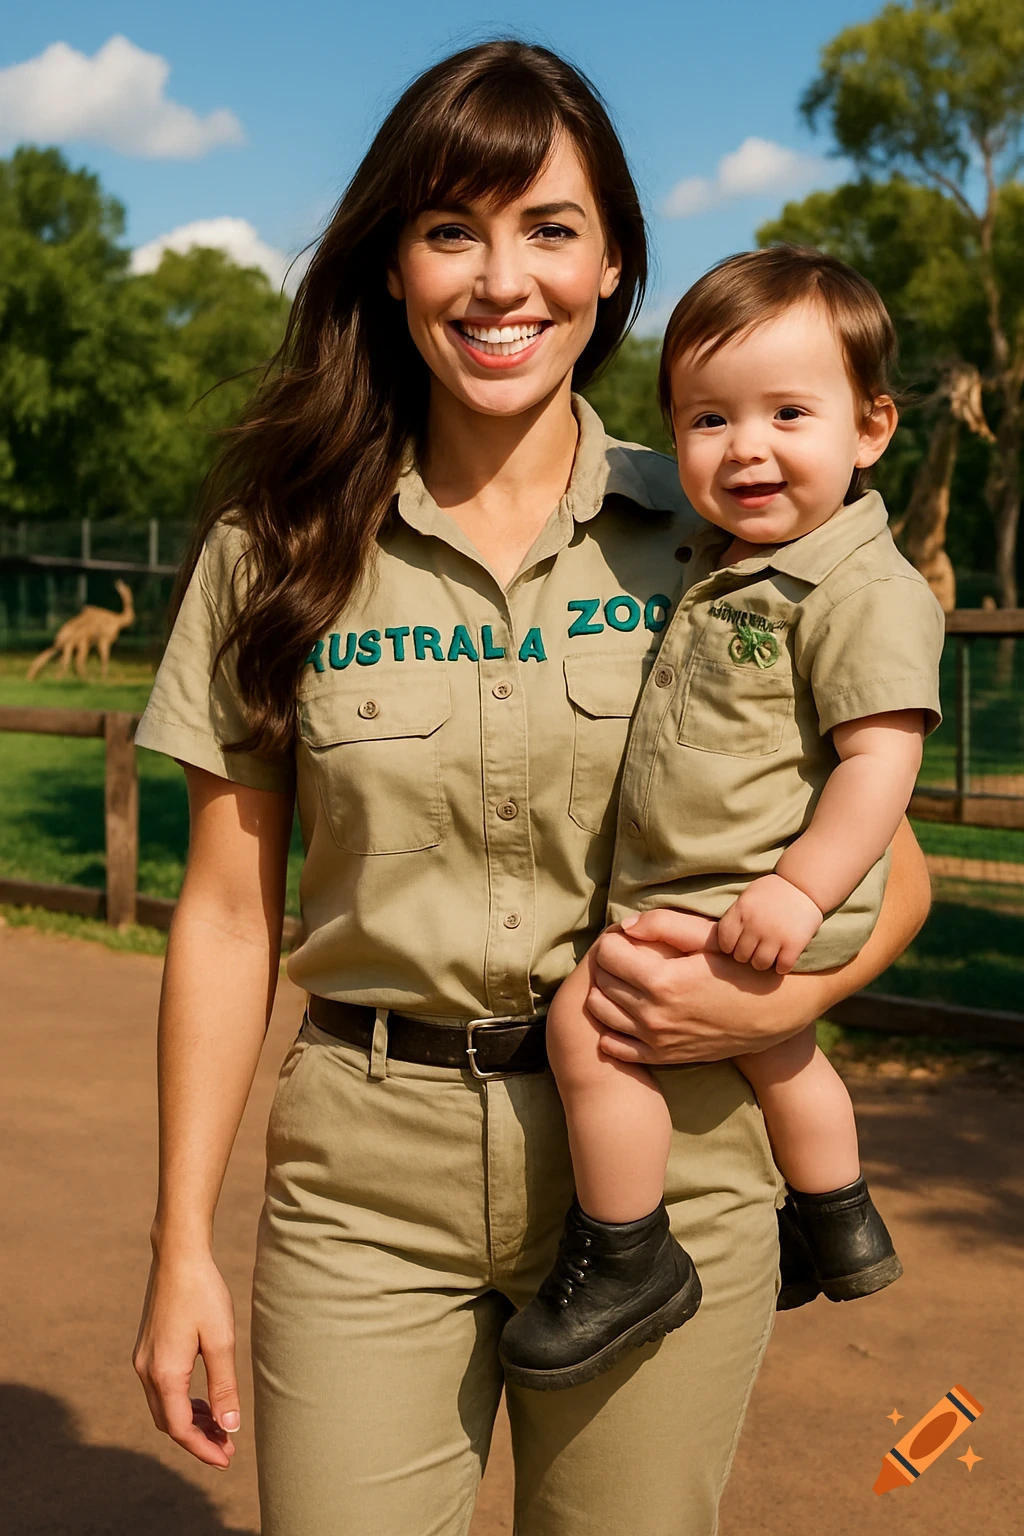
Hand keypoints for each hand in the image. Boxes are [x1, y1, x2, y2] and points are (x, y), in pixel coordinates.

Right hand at [133, 1252, 239, 1468]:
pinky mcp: (147, 1348)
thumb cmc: (203, 1294)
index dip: (203, 1449)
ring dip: (189, 1421)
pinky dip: (181, 1402)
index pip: (180, 1429)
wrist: (178, 1256)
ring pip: (163, 1407)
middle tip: (228, 1447)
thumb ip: (224, 1386)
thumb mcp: (221, 1341)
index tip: (227, 1460)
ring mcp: (143, 1359)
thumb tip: (230, 1427)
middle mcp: (146, 1371)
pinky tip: (202, 1400)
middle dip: (197, 1439)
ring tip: (219, 1427)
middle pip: (168, 1423)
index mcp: (164, 1374)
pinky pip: (160, 1389)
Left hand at [588, 910, 810, 1065]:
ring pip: (601, 1012)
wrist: (774, 1010)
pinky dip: (610, 1026)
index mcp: (663, 981)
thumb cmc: (740, 966)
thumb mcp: (708, 938)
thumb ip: (663, 925)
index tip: (626, 937)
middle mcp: (654, 1015)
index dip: (613, 940)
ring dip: (604, 990)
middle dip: (607, 962)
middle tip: (624, 954)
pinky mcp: (663, 1056)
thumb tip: (623, 926)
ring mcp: (657, 1040)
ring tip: (624, 978)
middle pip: (602, 981)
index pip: (607, 954)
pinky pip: (615, 1046)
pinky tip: (626, 1009)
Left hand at [718, 874, 822, 974]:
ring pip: (759, 964)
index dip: (729, 947)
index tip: (738, 945)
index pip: (724, 942)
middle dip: (747, 955)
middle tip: (756, 950)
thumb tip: (721, 941)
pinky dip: (782, 967)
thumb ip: (736, 916)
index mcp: (741, 911)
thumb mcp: (748, 897)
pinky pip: (782, 966)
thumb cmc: (773, 891)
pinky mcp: (794, 943)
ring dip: (763, 963)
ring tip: (768, 955)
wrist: (804, 884)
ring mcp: (774, 934)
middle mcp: (755, 924)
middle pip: (740, 956)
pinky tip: (783, 960)